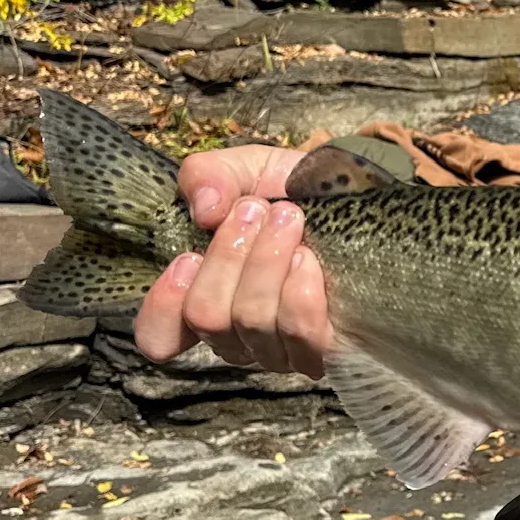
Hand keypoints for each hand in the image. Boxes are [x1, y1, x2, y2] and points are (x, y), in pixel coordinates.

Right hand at [133, 144, 334, 377]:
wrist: (361, 198)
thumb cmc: (296, 191)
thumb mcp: (246, 169)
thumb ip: (208, 176)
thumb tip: (205, 208)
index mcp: (205, 295)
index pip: (159, 335)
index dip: (164, 304)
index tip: (188, 257)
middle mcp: (237, 335)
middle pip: (207, 318)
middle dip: (229, 255)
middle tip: (256, 209)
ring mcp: (279, 349)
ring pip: (252, 322)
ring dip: (267, 263)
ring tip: (289, 219)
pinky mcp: (322, 350)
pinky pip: (299, 334)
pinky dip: (300, 292)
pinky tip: (308, 259)